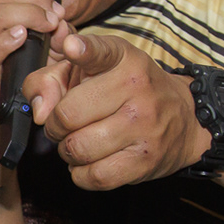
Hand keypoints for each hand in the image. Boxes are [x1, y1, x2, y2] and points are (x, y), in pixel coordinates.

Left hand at [32, 31, 210, 189]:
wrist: (184, 118)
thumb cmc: (128, 92)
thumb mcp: (94, 71)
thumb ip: (52, 79)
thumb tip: (39, 110)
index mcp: (123, 60)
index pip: (100, 52)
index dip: (82, 50)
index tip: (72, 47)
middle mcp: (136, 89)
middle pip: (68, 114)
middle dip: (55, 126)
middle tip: (62, 126)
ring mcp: (143, 126)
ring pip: (77, 148)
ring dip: (67, 151)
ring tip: (77, 143)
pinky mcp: (144, 160)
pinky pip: (94, 176)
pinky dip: (81, 174)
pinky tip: (89, 161)